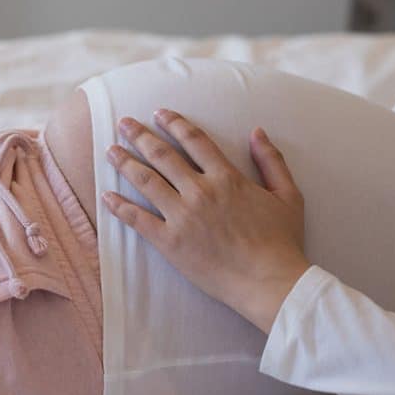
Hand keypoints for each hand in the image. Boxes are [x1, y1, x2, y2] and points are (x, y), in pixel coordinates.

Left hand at [101, 109, 309, 332]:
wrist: (269, 281)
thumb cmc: (281, 242)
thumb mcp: (288, 195)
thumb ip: (272, 161)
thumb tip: (257, 132)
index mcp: (227, 178)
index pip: (194, 141)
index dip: (174, 123)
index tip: (159, 113)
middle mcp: (200, 191)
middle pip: (162, 155)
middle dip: (140, 136)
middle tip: (123, 123)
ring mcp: (182, 216)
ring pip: (146, 181)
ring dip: (125, 163)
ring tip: (110, 151)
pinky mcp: (170, 242)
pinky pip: (138, 220)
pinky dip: (120, 206)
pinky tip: (107, 197)